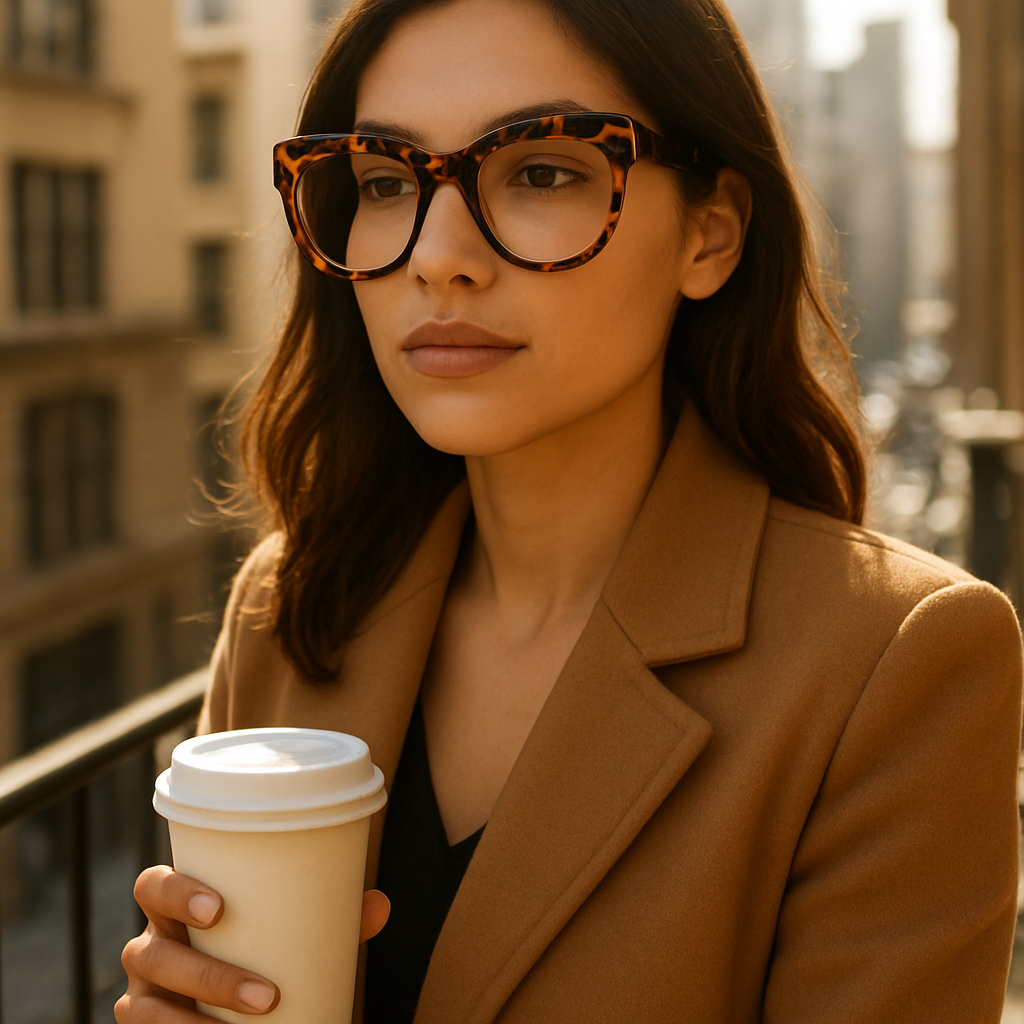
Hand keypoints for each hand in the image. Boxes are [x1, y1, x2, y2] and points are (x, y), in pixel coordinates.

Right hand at [115, 865, 390, 1021]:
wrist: (246, 1005)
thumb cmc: (262, 947)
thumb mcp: (290, 934)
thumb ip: (332, 919)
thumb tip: (380, 905)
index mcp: (176, 907)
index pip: (152, 885)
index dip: (175, 892)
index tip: (219, 909)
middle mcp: (150, 947)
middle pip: (149, 953)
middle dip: (207, 976)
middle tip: (268, 994)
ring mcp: (142, 994)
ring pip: (144, 1009)